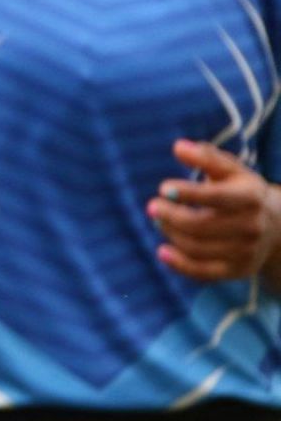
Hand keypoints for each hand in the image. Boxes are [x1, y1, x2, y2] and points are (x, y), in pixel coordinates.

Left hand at [150, 140, 280, 283]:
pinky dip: (179, 264)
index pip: (215, 196)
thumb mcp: (230, 170)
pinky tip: (162, 251)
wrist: (274, 226)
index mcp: (250, 196)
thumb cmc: (240, 190)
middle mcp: (252, 226)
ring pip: (197, 248)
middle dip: (170, 216)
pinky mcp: (238, 270)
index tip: (163, 188)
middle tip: (152, 207)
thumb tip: (179, 147)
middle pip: (200, 226)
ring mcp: (246, 251)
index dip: (187, 193)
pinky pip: (203, 272)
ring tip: (159, 221)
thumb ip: (205, 157)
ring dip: (171, 234)